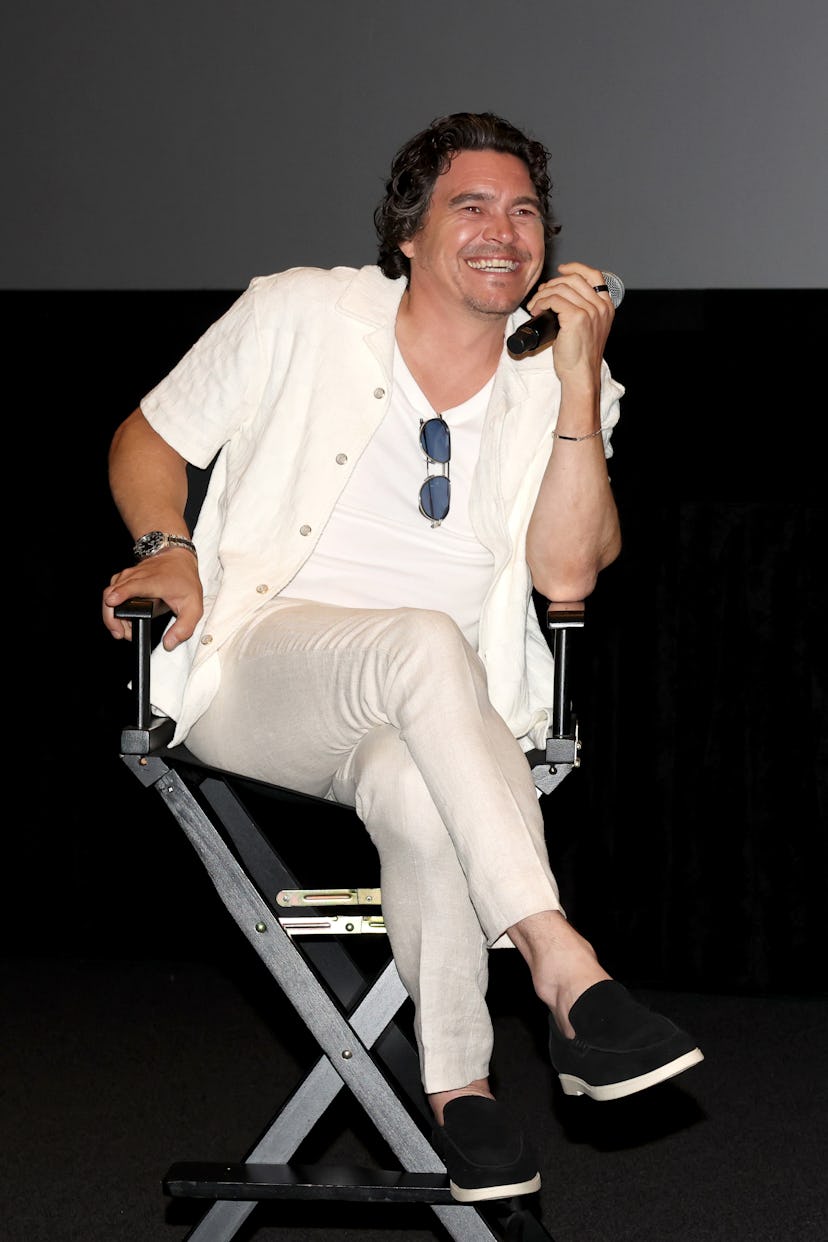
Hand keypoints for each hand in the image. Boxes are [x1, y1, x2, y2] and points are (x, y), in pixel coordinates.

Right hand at [102, 547, 203, 650]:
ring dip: (111, 614)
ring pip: (109, 594)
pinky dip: (112, 607)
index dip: (121, 594)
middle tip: (121, 634)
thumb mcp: (193, 607)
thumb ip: (184, 628)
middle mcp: (138, 576)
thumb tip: (169, 644)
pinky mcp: (122, 578)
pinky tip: (123, 619)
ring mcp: (128, 576)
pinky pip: (111, 592)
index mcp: (155, 582)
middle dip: (111, 616)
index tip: (112, 602)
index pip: (134, 586)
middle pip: (113, 593)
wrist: (178, 558)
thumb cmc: (185, 581)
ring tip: (124, 630)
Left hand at [526, 261, 614, 384]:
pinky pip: (554, 299)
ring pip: (561, 288)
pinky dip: (541, 302)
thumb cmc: (580, 356)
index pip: (594, 275)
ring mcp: (590, 311)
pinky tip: (536, 310)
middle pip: (574, 279)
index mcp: (606, 307)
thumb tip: (559, 292)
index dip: (576, 268)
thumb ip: (583, 310)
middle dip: (553, 283)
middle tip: (541, 294)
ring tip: (535, 305)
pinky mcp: (577, 318)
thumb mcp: (587, 328)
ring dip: (543, 294)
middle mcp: (601, 307)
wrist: (580, 374)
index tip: (561, 269)